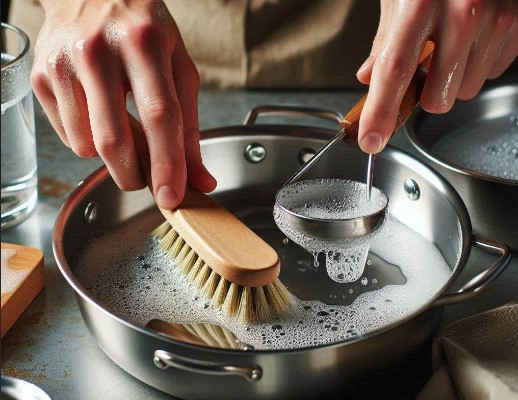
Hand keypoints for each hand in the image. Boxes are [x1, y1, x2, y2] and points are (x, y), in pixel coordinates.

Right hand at [31, 0, 216, 208]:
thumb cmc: (144, 31)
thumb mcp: (178, 68)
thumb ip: (190, 126)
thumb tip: (200, 180)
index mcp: (144, 43)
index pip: (159, 115)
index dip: (167, 163)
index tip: (172, 197)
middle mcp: (98, 50)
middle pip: (114, 140)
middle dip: (133, 175)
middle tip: (145, 180)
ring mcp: (64, 63)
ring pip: (87, 145)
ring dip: (110, 156)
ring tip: (121, 128)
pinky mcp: (41, 76)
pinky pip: (68, 135)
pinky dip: (88, 140)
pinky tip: (98, 114)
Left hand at [356, 0, 517, 153]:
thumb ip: (384, 41)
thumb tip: (369, 79)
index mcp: (421, 3)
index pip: (394, 73)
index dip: (380, 113)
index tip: (370, 141)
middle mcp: (463, 13)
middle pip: (437, 99)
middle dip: (426, 94)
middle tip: (425, 67)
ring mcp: (497, 21)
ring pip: (465, 91)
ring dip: (453, 78)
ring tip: (452, 44)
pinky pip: (491, 73)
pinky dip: (477, 63)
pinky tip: (473, 38)